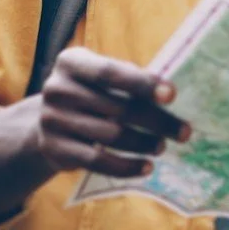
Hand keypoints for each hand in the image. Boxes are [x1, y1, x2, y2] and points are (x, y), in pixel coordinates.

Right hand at [0, 48, 190, 224]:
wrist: (45, 124)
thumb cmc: (89, 95)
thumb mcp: (101, 79)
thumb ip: (129, 81)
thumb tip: (168, 95)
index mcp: (71, 62)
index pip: (110, 72)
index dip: (142, 83)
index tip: (172, 95)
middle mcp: (57, 88)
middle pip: (117, 107)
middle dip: (156, 121)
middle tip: (184, 132)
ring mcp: (52, 120)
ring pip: (111, 136)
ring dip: (143, 144)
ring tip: (162, 147)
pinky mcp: (54, 149)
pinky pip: (98, 161)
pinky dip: (126, 166)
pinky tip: (147, 167)